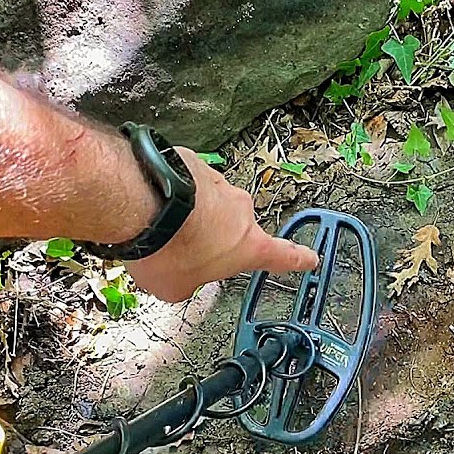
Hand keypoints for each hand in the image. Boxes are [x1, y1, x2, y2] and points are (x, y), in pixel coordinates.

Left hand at [125, 147, 318, 301]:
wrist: (144, 204)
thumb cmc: (168, 247)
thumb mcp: (176, 288)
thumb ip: (187, 285)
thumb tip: (179, 280)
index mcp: (249, 245)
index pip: (284, 256)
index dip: (298, 258)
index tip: (309, 257)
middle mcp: (241, 211)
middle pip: (234, 228)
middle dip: (213, 237)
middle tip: (185, 249)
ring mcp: (219, 184)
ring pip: (208, 204)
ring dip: (191, 215)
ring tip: (163, 228)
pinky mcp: (195, 164)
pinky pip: (187, 182)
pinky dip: (174, 193)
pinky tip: (153, 205)